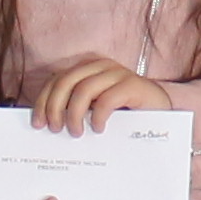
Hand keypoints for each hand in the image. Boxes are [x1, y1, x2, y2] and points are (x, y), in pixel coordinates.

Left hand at [25, 56, 179, 137]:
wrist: (162, 113)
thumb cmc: (125, 114)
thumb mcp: (94, 110)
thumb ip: (76, 109)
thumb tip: (49, 123)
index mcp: (87, 70)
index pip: (56, 81)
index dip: (43, 101)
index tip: (38, 123)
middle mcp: (100, 67)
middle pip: (65, 82)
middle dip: (55, 107)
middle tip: (56, 129)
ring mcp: (117, 73)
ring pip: (83, 89)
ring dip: (74, 114)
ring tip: (76, 132)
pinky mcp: (132, 85)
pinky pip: (107, 99)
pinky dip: (98, 115)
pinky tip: (97, 128)